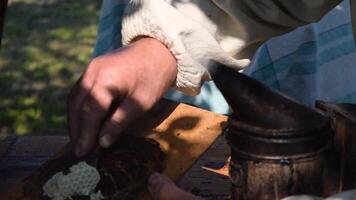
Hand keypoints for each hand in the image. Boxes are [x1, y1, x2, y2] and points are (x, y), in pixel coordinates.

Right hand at [67, 38, 176, 156]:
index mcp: (104, 80)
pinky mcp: (94, 68)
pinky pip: (81, 90)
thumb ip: (119, 122)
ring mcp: (90, 68)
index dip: (85, 134)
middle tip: (78, 150)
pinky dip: (81, 107)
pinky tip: (85, 120)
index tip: (83, 153)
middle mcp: (92, 72)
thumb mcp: (140, 103)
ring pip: (75, 97)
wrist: (159, 49)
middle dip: (76, 129)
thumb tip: (102, 143)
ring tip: (79, 139)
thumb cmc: (154, 77)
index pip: (89, 112)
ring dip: (75, 119)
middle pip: (76, 104)